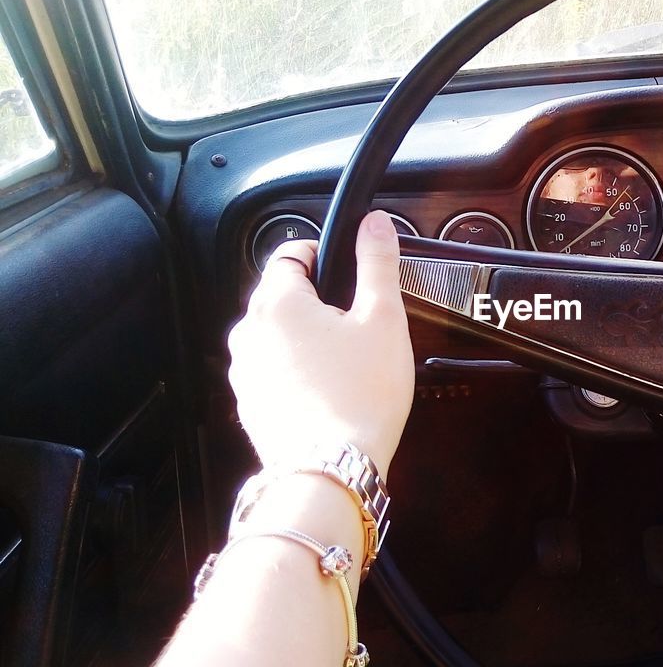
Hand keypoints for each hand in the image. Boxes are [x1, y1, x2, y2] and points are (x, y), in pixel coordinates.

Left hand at [227, 211, 412, 472]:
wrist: (332, 472)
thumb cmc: (359, 398)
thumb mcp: (383, 320)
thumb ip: (378, 263)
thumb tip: (374, 224)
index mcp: (277, 302)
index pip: (290, 252)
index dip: (323, 253)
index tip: (348, 270)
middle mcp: (249, 332)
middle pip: (282, 296)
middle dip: (318, 302)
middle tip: (357, 327)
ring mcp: (244, 372)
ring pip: (277, 336)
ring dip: (305, 339)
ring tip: (345, 365)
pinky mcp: (250, 404)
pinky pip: (273, 372)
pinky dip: (297, 373)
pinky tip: (329, 392)